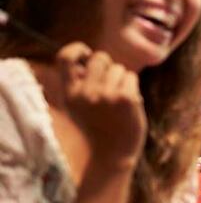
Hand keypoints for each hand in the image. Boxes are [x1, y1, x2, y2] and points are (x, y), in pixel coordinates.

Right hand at [58, 43, 145, 165]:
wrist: (112, 154)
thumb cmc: (98, 126)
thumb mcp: (79, 106)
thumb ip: (80, 83)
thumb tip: (88, 56)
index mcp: (70, 94)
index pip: (65, 58)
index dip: (76, 48)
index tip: (86, 53)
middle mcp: (86, 92)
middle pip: (100, 57)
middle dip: (108, 65)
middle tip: (110, 84)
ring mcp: (106, 95)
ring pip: (119, 68)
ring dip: (121, 80)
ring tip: (118, 101)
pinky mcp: (126, 98)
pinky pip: (131, 77)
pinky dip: (132, 87)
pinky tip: (128, 105)